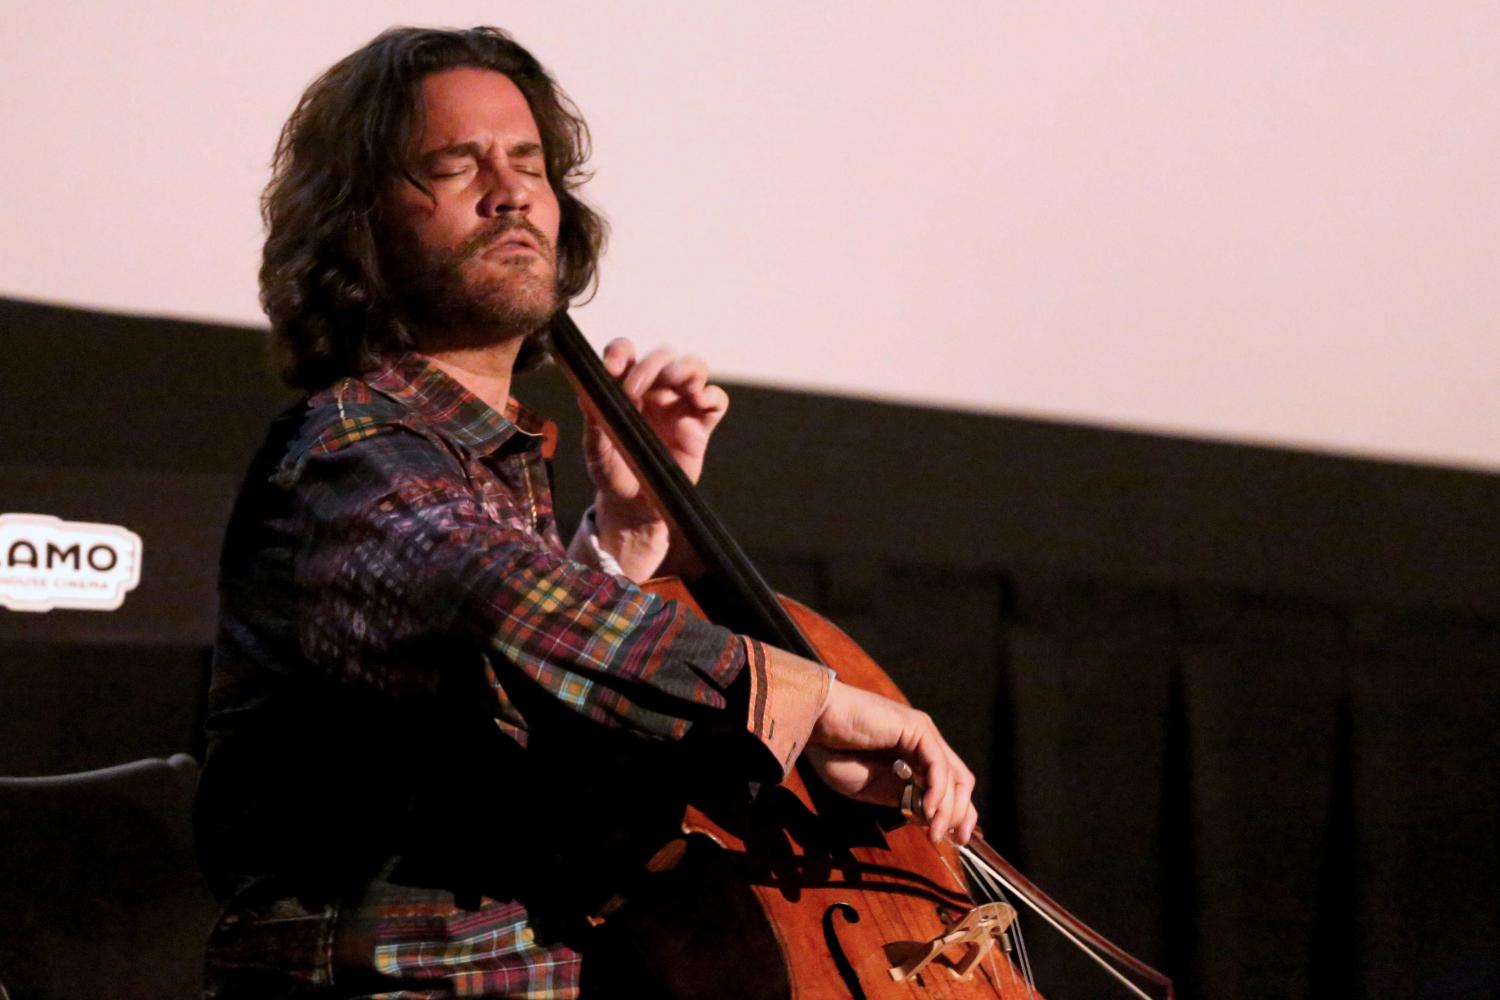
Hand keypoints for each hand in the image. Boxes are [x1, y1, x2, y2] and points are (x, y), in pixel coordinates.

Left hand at [583, 339, 728, 576]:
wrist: (635, 505)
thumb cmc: (612, 472)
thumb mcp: (595, 450)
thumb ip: (594, 421)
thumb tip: (587, 396)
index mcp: (624, 388)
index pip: (625, 353)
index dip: (621, 352)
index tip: (613, 368)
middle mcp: (654, 389)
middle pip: (663, 355)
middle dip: (651, 365)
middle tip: (637, 389)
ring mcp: (680, 404)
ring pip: (694, 367)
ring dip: (686, 368)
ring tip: (676, 384)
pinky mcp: (701, 424)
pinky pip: (716, 399)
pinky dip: (711, 395)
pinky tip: (698, 404)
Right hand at [805, 680, 978, 845]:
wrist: (814, 724)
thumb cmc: (834, 753)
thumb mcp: (874, 788)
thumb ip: (902, 799)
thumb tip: (929, 817)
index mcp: (915, 755)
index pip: (950, 785)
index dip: (956, 813)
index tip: (952, 839)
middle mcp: (925, 742)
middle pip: (960, 781)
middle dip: (961, 814)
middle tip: (952, 840)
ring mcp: (923, 733)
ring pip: (953, 777)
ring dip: (948, 810)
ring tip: (935, 832)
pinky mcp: (917, 728)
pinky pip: (938, 765)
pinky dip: (938, 791)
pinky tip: (928, 810)